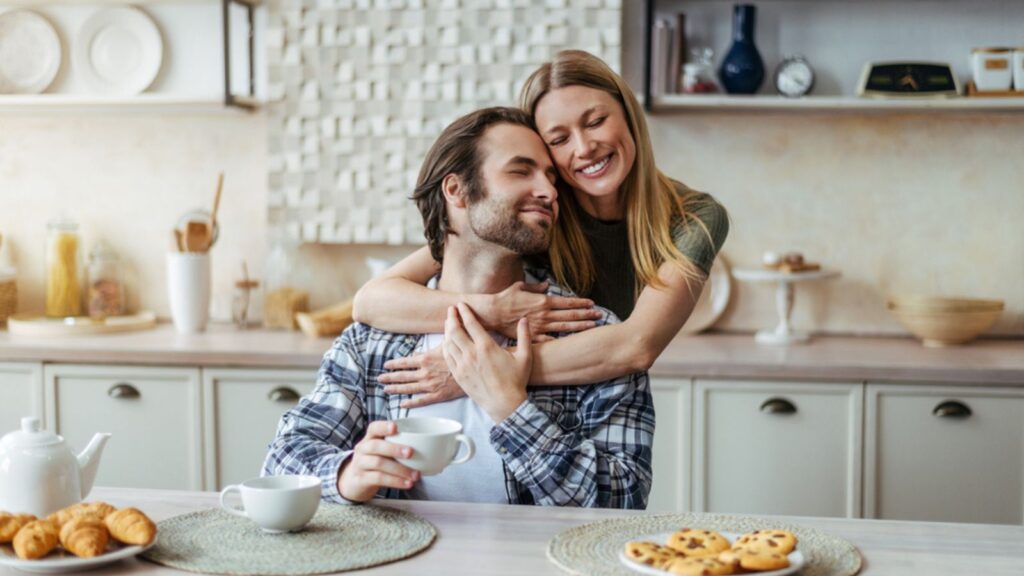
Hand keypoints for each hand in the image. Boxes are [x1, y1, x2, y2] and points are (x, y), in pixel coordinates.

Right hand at [337, 421, 419, 501]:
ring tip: (415, 475)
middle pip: (375, 445)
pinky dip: (395, 481)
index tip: (395, 427)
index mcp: (369, 438)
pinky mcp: (361, 479)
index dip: (384, 426)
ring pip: (378, 463)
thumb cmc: (375, 463)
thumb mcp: (382, 452)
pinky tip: (407, 484)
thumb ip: (398, 447)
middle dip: (394, 448)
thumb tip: (432, 447)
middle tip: (411, 452)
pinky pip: (378, 478)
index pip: (373, 428)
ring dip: (399, 469)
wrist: (353, 482)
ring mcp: (360, 464)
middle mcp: (362, 449)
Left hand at [381, 347, 465, 408]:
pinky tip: (402, 404)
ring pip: (408, 388)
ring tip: (386, 389)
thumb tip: (427, 341)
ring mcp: (429, 385)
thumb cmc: (461, 355)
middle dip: (389, 377)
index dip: (394, 364)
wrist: (473, 371)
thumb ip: (435, 342)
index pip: (404, 362)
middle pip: (402, 376)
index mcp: (426, 359)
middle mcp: (424, 373)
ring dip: (395, 389)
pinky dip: (410, 403)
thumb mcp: (447, 343)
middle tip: (379, 379)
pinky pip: (420, 401)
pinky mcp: (437, 395)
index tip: (386, 365)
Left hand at [443, 302, 530, 422]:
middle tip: (451, 310)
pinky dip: (445, 346)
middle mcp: (471, 354)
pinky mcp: (458, 375)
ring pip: (448, 342)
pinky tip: (447, 342)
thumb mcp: (525, 357)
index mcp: (486, 347)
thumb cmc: (516, 381)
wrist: (504, 404)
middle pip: (455, 330)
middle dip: (451, 317)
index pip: (470, 323)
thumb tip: (525, 319)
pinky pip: (447, 357)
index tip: (461, 304)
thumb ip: (524, 336)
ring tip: (448, 323)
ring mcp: (463, 365)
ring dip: (447, 330)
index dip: (464, 311)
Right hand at [483, 281, 600, 340]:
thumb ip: (535, 286)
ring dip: (580, 327)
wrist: (492, 312)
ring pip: (565, 328)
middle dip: (587, 315)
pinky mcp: (532, 335)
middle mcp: (544, 314)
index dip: (581, 303)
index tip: (592, 303)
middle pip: (570, 315)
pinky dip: (561, 341)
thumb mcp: (521, 286)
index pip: (567, 302)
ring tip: (593, 326)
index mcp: (543, 301)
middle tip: (600, 315)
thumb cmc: (505, 298)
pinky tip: (572, 343)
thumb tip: (545, 284)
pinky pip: (549, 340)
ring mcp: (540, 326)